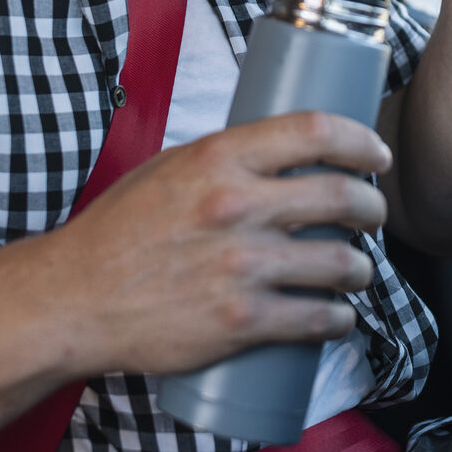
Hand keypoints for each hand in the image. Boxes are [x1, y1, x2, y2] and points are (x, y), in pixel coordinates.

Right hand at [32, 111, 391, 377]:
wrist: (75, 298)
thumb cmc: (118, 232)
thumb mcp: (169, 168)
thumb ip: (226, 160)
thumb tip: (281, 153)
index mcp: (219, 158)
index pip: (315, 131)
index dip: (361, 139)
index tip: (376, 153)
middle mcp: (236, 207)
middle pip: (341, 195)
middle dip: (372, 206)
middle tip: (373, 214)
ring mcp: (241, 266)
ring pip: (341, 263)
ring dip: (362, 269)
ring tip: (356, 270)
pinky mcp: (241, 320)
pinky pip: (316, 318)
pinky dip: (339, 319)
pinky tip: (340, 316)